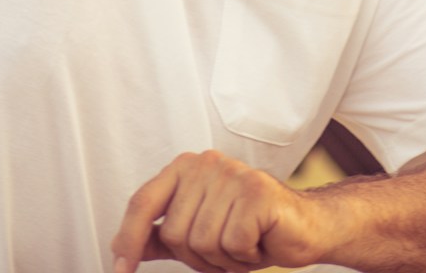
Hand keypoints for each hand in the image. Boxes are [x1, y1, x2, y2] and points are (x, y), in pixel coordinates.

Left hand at [112, 151, 336, 272]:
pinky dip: (244, 257)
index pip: (142, 203)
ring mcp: (233, 175)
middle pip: (173, 232)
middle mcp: (206, 164)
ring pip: (202, 241)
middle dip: (197, 257)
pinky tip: (258, 243)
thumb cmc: (251, 230)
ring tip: (244, 245)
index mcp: (186, 168)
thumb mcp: (198, 234)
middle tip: (225, 250)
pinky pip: (231, 243)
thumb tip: (124, 249)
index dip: (128, 240)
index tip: (121, 269)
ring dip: (222, 259)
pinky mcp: (257, 192)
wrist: (304, 229)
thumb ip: (161, 236)